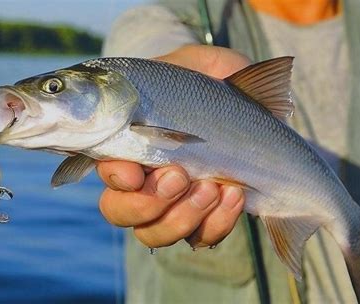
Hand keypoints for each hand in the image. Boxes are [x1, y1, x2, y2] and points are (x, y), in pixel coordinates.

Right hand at [97, 45, 248, 248]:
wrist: (253, 107)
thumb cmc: (213, 82)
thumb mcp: (189, 63)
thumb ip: (165, 66)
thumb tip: (133, 84)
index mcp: (132, 144)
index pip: (107, 171)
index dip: (116, 178)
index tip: (133, 172)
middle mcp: (144, 180)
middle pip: (120, 212)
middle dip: (146, 203)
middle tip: (177, 176)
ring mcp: (173, 204)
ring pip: (154, 234)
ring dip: (182, 216)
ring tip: (212, 186)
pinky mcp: (205, 219)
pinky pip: (201, 238)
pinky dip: (216, 222)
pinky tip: (235, 193)